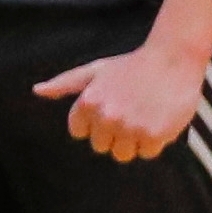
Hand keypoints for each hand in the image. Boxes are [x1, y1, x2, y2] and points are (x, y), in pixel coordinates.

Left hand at [34, 41, 208, 162]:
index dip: (96, 122)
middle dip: (116, 133)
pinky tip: (160, 119)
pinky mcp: (154, 135)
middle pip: (102, 147)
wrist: (174, 58)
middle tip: (132, 111)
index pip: (80, 133)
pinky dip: (156, 141)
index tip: (112, 107)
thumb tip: (37, 91)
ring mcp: (130, 127)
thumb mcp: (96, 69)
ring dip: (135, 140)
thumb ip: (65, 83)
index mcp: (88, 102)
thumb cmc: (134, 64)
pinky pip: (148, 153)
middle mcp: (106, 117)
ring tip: (146, 116)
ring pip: (124, 154)